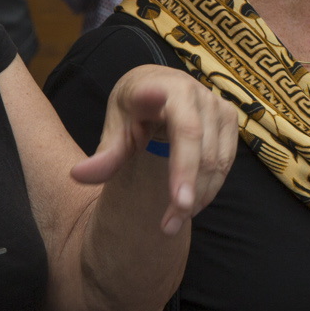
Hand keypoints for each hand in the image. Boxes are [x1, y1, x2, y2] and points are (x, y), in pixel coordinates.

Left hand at [72, 65, 237, 235]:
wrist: (160, 84)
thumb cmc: (134, 106)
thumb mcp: (115, 123)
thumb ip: (105, 152)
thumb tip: (78, 176)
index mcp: (166, 89)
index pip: (179, 127)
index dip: (181, 153)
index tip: (173, 166)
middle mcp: (197, 94)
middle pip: (200, 152)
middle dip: (186, 192)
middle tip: (168, 227)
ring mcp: (219, 105)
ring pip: (216, 162)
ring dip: (199, 196)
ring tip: (173, 221)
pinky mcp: (231, 118)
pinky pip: (225, 162)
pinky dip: (210, 187)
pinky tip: (190, 203)